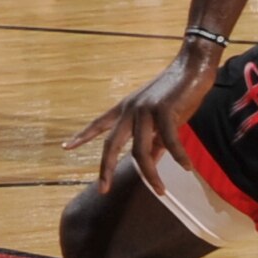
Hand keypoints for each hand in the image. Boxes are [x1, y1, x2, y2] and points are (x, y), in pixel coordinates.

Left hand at [74, 44, 217, 190]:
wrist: (192, 68)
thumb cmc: (176, 94)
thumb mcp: (159, 119)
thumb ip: (154, 140)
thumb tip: (154, 161)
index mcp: (125, 109)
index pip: (98, 124)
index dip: (82, 136)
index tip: (66, 147)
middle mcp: (130, 109)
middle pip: (111, 144)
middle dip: (105, 168)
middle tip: (103, 189)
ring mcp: (145, 109)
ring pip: (140, 150)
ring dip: (151, 174)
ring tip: (160, 190)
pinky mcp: (165, 110)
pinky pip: (170, 140)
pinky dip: (179, 156)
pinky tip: (186, 167)